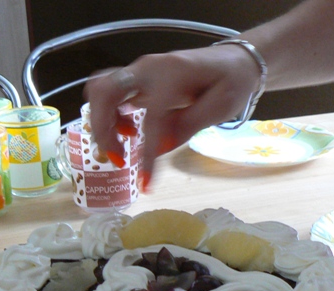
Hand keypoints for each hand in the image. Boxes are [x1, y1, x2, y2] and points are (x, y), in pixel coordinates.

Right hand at [83, 44, 261, 190]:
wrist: (232, 61)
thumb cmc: (230, 84)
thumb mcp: (219, 107)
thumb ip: (188, 124)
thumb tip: (159, 148)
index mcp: (172, 75)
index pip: (151, 117)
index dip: (146, 154)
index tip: (146, 184)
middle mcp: (148, 68)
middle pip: (105, 91)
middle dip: (103, 130)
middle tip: (119, 159)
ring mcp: (140, 71)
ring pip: (101, 90)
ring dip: (103, 123)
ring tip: (123, 144)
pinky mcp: (137, 80)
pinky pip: (109, 92)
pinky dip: (109, 115)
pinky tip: (129, 131)